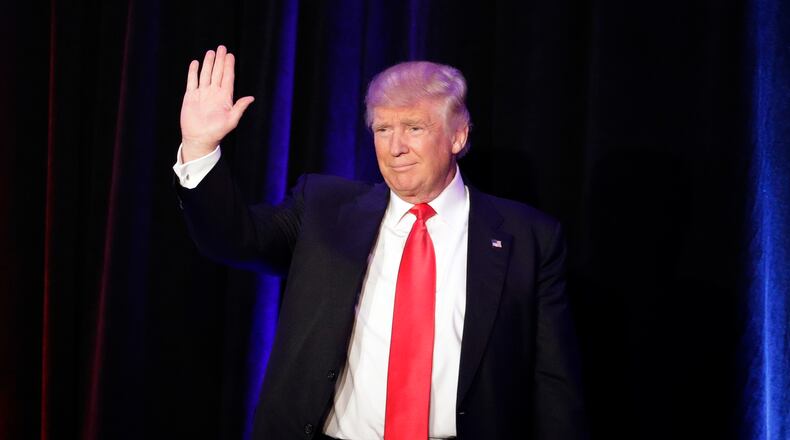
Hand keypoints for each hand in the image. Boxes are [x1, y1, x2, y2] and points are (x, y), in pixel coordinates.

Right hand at [180, 45, 253, 161]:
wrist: (199, 138)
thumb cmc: (217, 132)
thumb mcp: (231, 120)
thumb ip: (239, 108)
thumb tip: (251, 98)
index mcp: (224, 97)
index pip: (227, 78)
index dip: (229, 66)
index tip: (230, 56)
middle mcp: (213, 93)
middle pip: (217, 73)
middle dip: (220, 60)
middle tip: (222, 48)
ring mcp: (202, 94)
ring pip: (206, 74)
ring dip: (208, 63)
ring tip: (211, 52)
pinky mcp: (191, 96)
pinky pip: (192, 81)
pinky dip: (193, 72)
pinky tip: (195, 63)